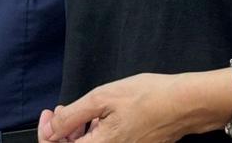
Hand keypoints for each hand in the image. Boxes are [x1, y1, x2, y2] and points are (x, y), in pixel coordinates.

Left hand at [38, 74, 205, 142]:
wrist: (183, 104)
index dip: (48, 134)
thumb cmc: (146, 97)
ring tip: (79, 111)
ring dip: (76, 133)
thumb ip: (72, 116)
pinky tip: (96, 117)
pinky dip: (94, 134)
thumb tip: (51, 129)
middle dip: (61, 132)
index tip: (48, 115)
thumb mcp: (101, 98)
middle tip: (59, 110)